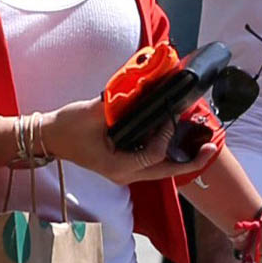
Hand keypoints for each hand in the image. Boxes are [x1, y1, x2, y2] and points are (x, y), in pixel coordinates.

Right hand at [43, 98, 216, 184]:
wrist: (49, 137)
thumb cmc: (67, 127)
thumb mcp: (91, 113)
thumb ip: (116, 104)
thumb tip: (140, 88)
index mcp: (116, 167)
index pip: (152, 155)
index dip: (165, 137)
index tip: (171, 117)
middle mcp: (124, 173)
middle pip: (165, 171)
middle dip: (190, 160)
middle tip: (211, 147)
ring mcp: (125, 171)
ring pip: (161, 168)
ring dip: (181, 155)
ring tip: (202, 141)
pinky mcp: (125, 162)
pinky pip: (152, 160)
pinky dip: (167, 148)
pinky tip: (176, 133)